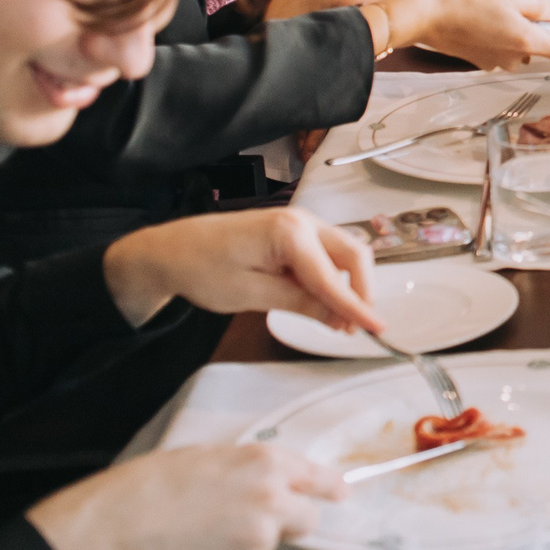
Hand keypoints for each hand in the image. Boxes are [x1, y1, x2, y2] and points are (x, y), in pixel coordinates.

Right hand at [29, 444, 341, 549]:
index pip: (317, 477)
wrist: (106, 538)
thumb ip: (244, 469)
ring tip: (199, 538)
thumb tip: (266, 481)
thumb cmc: (141, 493)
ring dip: (245, 545)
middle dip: (288, 521)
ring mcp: (258, 542)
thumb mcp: (200, 460)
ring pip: (267, 546)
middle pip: (306, 518)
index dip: (328, 487)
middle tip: (248, 523)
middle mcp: (271, 500)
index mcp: (263, 462)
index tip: (339, 493)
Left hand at [102, 206, 377, 329]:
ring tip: (334, 320)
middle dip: (360, 291)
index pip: (333, 277)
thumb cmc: (202, 269)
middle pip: (353, 254)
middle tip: (354, 328)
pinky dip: (331, 278)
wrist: (172, 250)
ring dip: (347, 285)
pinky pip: (326, 254)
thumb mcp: (250, 295)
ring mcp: (301, 223)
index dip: (356, 306)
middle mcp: (302, 220)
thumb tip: (338, 317)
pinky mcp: (295, 231)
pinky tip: (319, 301)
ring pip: (344, 253)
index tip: (378, 328)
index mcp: (289, 232)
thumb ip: (299, 303)